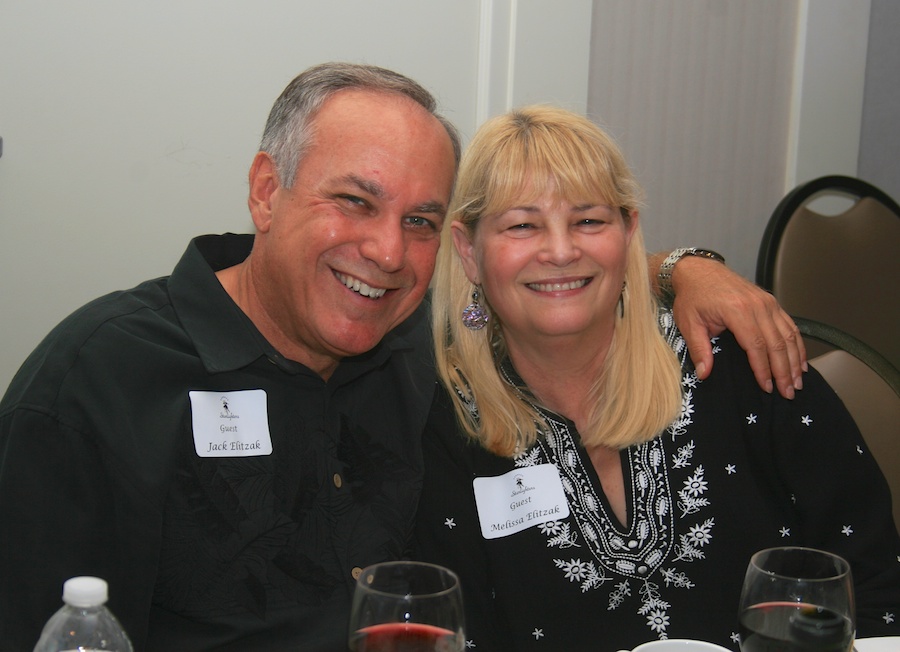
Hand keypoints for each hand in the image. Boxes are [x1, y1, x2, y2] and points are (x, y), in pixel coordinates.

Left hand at [663, 254, 806, 398]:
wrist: (698, 271)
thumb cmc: (693, 296)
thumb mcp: (689, 323)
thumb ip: (699, 349)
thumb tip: (704, 373)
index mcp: (737, 310)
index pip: (756, 345)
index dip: (763, 369)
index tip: (766, 387)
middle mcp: (757, 305)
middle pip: (777, 343)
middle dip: (784, 371)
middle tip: (788, 392)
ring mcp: (767, 302)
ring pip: (788, 335)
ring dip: (795, 360)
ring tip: (797, 383)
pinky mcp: (770, 301)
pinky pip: (789, 325)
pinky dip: (797, 344)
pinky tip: (800, 361)